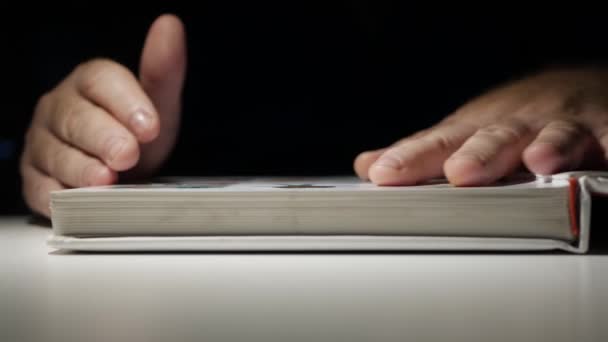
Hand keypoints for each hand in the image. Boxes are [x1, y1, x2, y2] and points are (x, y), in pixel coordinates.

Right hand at [20, 14, 186, 216]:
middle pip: (75, 117)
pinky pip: (41, 188)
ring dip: (81, 169)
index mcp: (91, 84)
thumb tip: (170, 24)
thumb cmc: (137, 134)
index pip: (101, 80)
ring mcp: (43, 144)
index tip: (150, 127)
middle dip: (103, 137)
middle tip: (127, 154)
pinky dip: (59, 197)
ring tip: (105, 181)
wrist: (123, 172)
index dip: (125, 102)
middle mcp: (60, 108)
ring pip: (55, 153)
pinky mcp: (35, 179)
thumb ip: (163, 71)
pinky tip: (78, 201)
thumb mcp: (158, 104)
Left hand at [354, 68, 607, 185]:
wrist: (571, 86)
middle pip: (494, 139)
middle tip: (459, 173)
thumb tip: (366, 165)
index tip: (383, 174)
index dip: (411, 159)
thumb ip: (420, 152)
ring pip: (555, 134)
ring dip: (548, 146)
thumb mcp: (462, 131)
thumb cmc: (509, 119)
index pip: (437, 144)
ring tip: (537, 162)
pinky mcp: (604, 130)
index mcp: (474, 129)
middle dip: (479, 154)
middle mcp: (515, 124)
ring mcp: (561, 125)